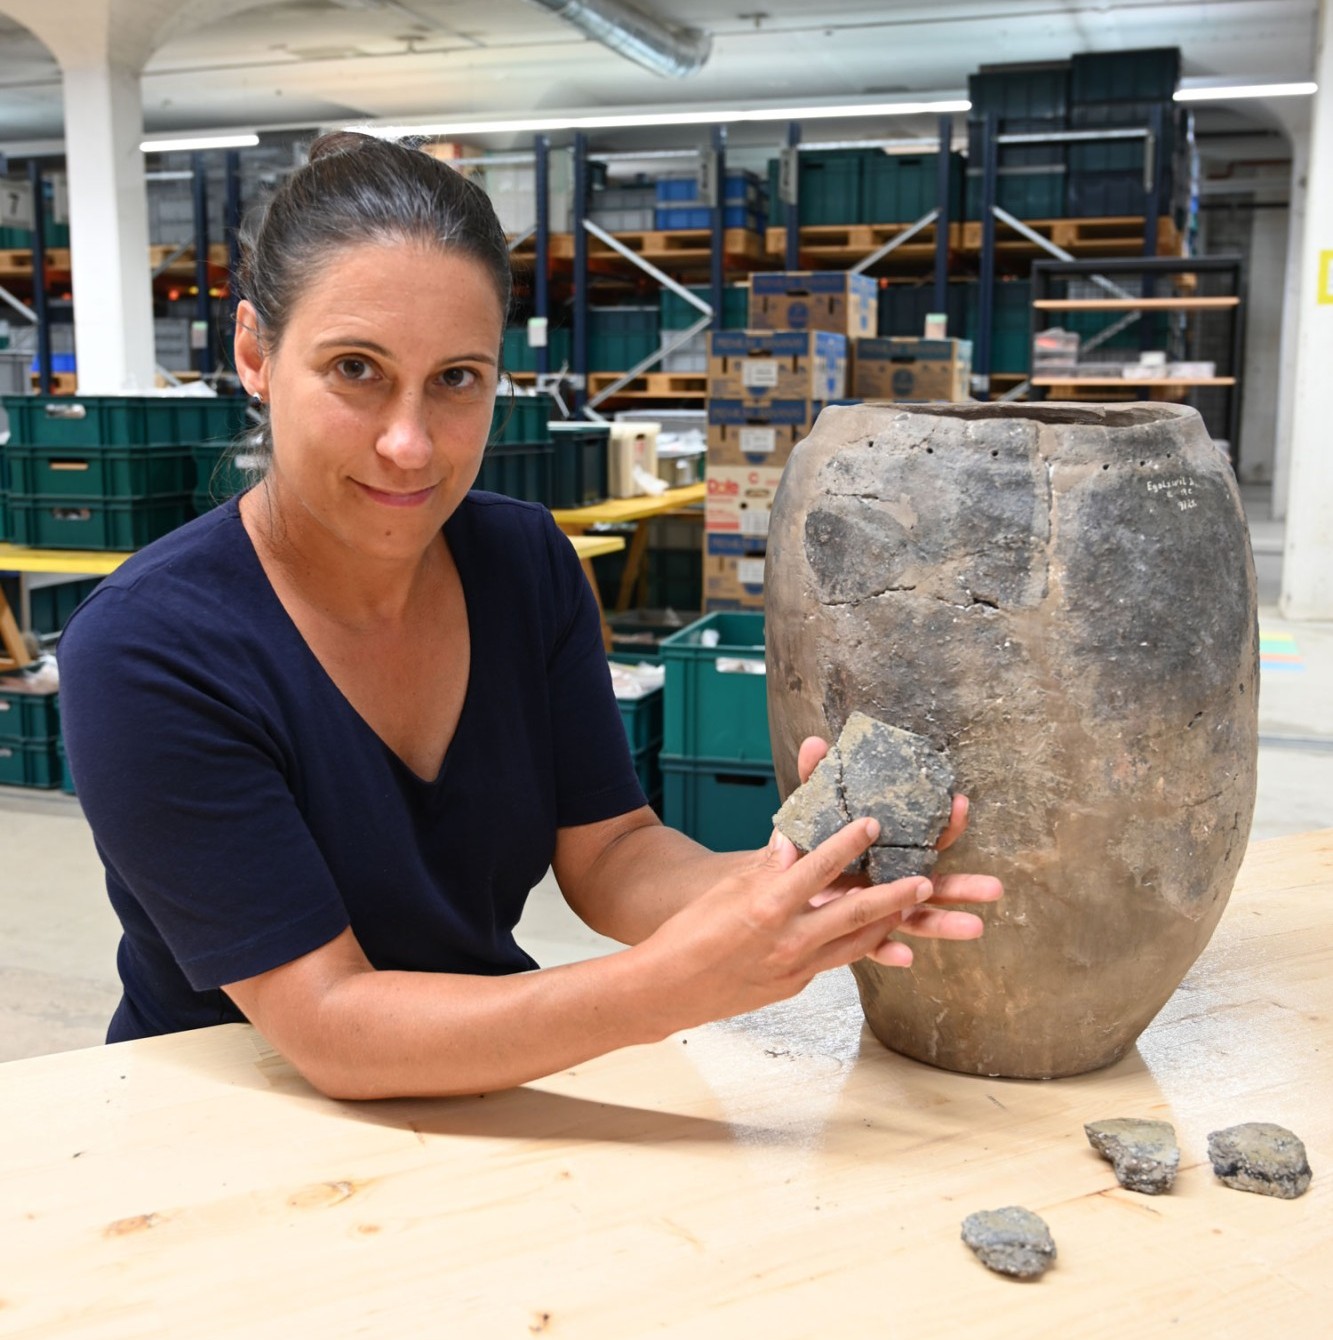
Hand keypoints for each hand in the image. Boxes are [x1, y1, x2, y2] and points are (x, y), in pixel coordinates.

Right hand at [643, 816, 951, 1029]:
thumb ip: (767, 868)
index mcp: (768, 906)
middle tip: (925, 881)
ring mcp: (795, 968)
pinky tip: (870, 936)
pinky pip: (834, 963)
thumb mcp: (728, 890)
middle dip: (895, 896)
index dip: (849, 844)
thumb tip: (793, 842)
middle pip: (854, 913)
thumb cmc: (689, 933)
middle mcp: (788, 939)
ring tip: (912, 910)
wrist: (668, 989)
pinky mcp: (794, 986)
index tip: (872, 825)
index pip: (819, 867)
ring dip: (886, 926)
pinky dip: (856, 948)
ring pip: (854, 944)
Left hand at [784, 735, 1002, 966]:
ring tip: (976, 927)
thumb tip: (816, 742)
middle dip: (965, 885)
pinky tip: (906, 958)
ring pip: (917, 918)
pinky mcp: (856, 933)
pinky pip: (875, 945)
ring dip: (945, 923)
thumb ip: (817, 780)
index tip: (959, 806)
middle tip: (995, 888)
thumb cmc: (803, 846)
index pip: (924, 836)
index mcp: (886, 849)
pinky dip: (890, 951)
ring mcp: (877, 909)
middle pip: (933, 882)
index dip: (943, 822)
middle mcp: (889, 880)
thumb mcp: (811, 812)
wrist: (778, 883)